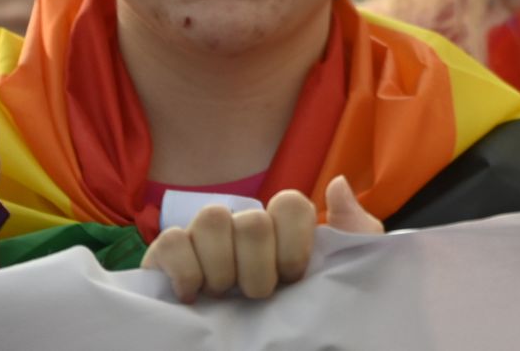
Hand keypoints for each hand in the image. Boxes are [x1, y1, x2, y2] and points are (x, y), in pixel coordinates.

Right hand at [142, 174, 382, 302]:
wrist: (259, 349)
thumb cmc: (299, 313)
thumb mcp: (338, 278)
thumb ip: (352, 231)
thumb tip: (338, 184)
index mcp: (282, 227)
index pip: (290, 203)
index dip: (294, 243)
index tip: (295, 278)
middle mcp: (242, 226)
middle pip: (252, 219)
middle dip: (258, 267)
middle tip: (260, 296)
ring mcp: (203, 237)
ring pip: (211, 218)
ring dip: (222, 268)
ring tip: (225, 297)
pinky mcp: (166, 255)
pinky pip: (170, 240)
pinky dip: (184, 270)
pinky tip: (193, 297)